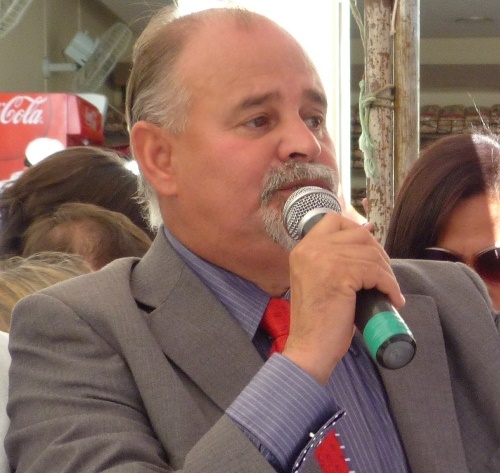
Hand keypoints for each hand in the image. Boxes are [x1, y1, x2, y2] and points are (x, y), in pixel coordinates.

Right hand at [283, 213, 403, 383]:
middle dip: (378, 253)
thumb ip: (332, 259)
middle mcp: (310, 249)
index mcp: (303, 249)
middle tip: (384, 276)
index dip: (357, 231)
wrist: (309, 347)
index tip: (370, 252)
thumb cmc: (317, 319)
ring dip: (386, 272)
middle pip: (358, 234)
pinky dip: (390, 285)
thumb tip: (366, 241)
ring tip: (389, 290)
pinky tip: (392, 298)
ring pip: (370, 253)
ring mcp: (323, 259)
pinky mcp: (339, 275)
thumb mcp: (318, 279)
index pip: (334, 220)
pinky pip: (376, 272)